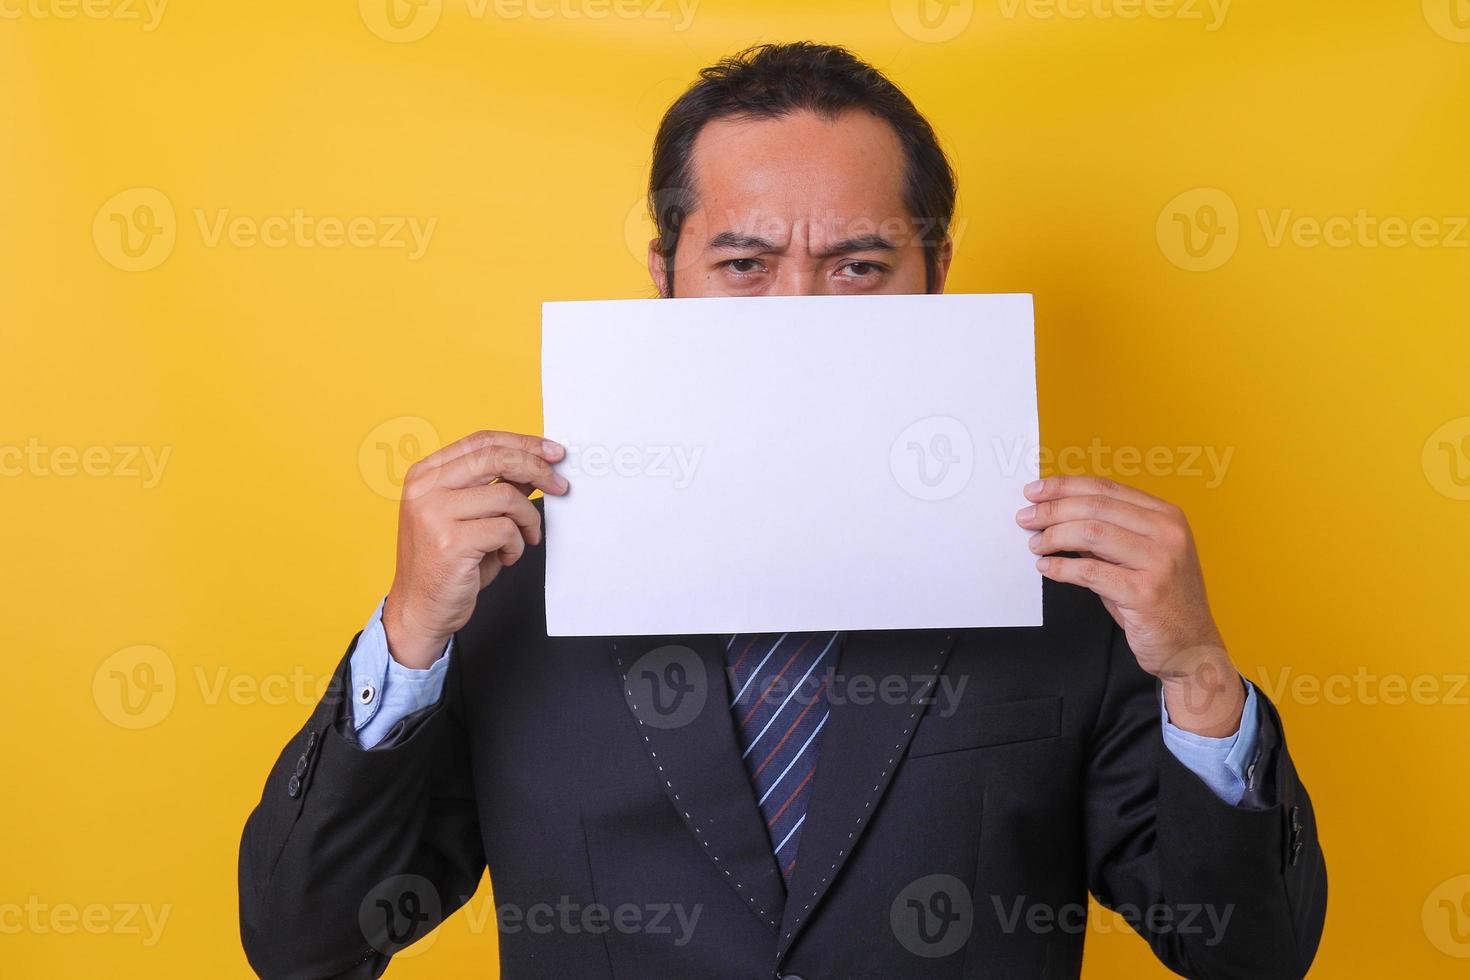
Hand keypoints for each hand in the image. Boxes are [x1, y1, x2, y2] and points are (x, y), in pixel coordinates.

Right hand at [383, 430, 567, 668]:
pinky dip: (517, 544)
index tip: (553, 452)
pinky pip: (506, 529)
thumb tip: (536, 464)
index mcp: (426, 474)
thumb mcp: (470, 516)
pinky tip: (508, 556)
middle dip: (537, 468)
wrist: (420, 609)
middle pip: (495, 458)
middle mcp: (425, 489)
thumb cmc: (448, 563)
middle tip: (560, 486)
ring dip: (529, 518)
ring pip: (507, 496)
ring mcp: (434, 514)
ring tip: (526, 537)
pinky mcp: (450, 542)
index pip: (482, 441)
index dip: (523, 443)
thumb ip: (496, 487)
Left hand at [1015, 475, 1244, 736]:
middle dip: (1052, 510)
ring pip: (1091, 533)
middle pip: (1095, 506)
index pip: (1105, 488)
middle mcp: (1168, 533)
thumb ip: (1107, 534)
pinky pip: (1090, 572)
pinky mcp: (1146, 593)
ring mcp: (1160, 562)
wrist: (1191, 647)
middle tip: (1025, 518)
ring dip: (1054, 537)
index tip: (1035, 491)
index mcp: (1166, 516)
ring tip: (1035, 544)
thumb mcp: (1139, 557)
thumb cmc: (1159, 601)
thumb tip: (1056, 515)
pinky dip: (1061, 568)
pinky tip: (1046, 569)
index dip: (1064, 486)